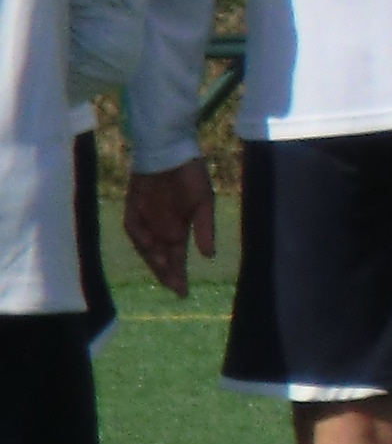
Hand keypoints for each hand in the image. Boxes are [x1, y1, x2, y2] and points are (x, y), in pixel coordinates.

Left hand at [123, 162, 210, 296]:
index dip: (178, 275)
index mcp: (178, 229)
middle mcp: (160, 228)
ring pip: (145, 246)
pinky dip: (139, 236)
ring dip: (152, 259)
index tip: (182, 293)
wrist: (170, 150)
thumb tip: (208, 256)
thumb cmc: (191, 175)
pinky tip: (149, 245)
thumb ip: (205, 228)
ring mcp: (145, 218)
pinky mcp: (132, 206)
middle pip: (160, 256)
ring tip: (163, 271)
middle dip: (165, 272)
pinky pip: (132, 226)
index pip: (177, 258)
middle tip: (172, 286)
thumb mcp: (204, 202)